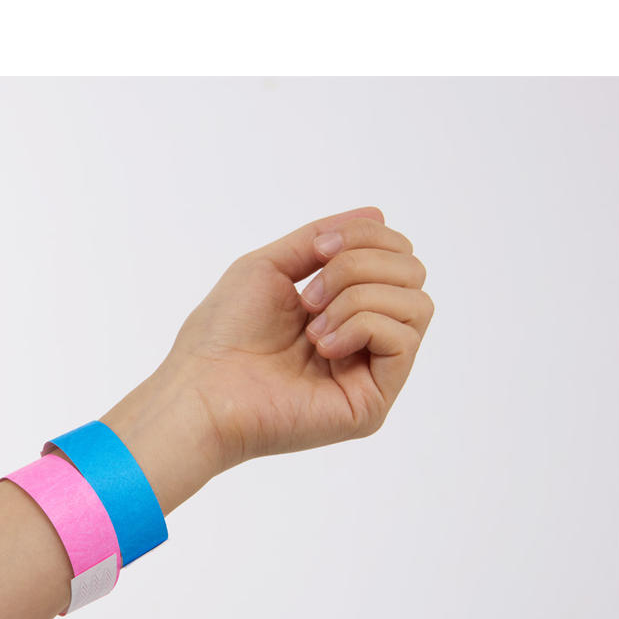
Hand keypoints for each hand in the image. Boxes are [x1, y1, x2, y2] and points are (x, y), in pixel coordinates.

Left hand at [173, 206, 432, 464]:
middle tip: (307, 297)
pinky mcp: (373, 403)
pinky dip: (362, 326)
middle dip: (359, 265)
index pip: (395, 255)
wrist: (203, 389)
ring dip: (357, 297)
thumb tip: (378, 214)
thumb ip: (322, 238)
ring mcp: (371, 374)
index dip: (364, 236)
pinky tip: (322, 347)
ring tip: (312, 328)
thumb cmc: (222, 334)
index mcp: (343, 309)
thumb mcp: (271, 266)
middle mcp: (364, 341)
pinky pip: (404, 340)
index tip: (317, 250)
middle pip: (412, 273)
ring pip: (416, 304)